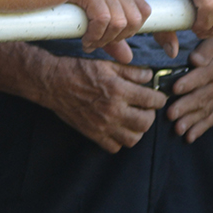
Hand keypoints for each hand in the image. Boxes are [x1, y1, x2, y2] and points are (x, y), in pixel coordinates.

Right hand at [50, 57, 164, 153]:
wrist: (52, 83)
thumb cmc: (78, 70)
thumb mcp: (106, 65)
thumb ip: (131, 72)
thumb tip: (150, 76)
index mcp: (118, 90)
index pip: (152, 100)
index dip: (159, 98)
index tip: (157, 97)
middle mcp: (113, 110)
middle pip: (146, 123)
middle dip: (150, 115)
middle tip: (145, 108)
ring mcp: (102, 125)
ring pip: (133, 139)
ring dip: (137, 130)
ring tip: (132, 120)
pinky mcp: (92, 134)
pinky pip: (115, 147)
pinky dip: (120, 140)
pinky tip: (117, 128)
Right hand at [70, 0, 153, 62]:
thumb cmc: (64, 6)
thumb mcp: (94, 21)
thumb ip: (112, 37)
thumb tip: (128, 58)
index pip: (144, 12)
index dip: (131, 32)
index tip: (109, 38)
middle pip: (134, 20)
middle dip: (117, 39)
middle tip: (97, 43)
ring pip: (119, 22)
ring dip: (104, 40)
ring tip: (90, 43)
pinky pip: (103, 20)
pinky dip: (95, 36)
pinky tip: (85, 40)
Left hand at [164, 28, 212, 140]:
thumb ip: (207, 48)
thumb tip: (196, 59)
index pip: (202, 76)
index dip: (188, 82)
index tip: (175, 88)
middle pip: (201, 97)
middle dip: (185, 107)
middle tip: (170, 114)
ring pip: (205, 110)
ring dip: (191, 121)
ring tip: (178, 130)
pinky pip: (212, 117)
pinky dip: (201, 128)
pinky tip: (189, 137)